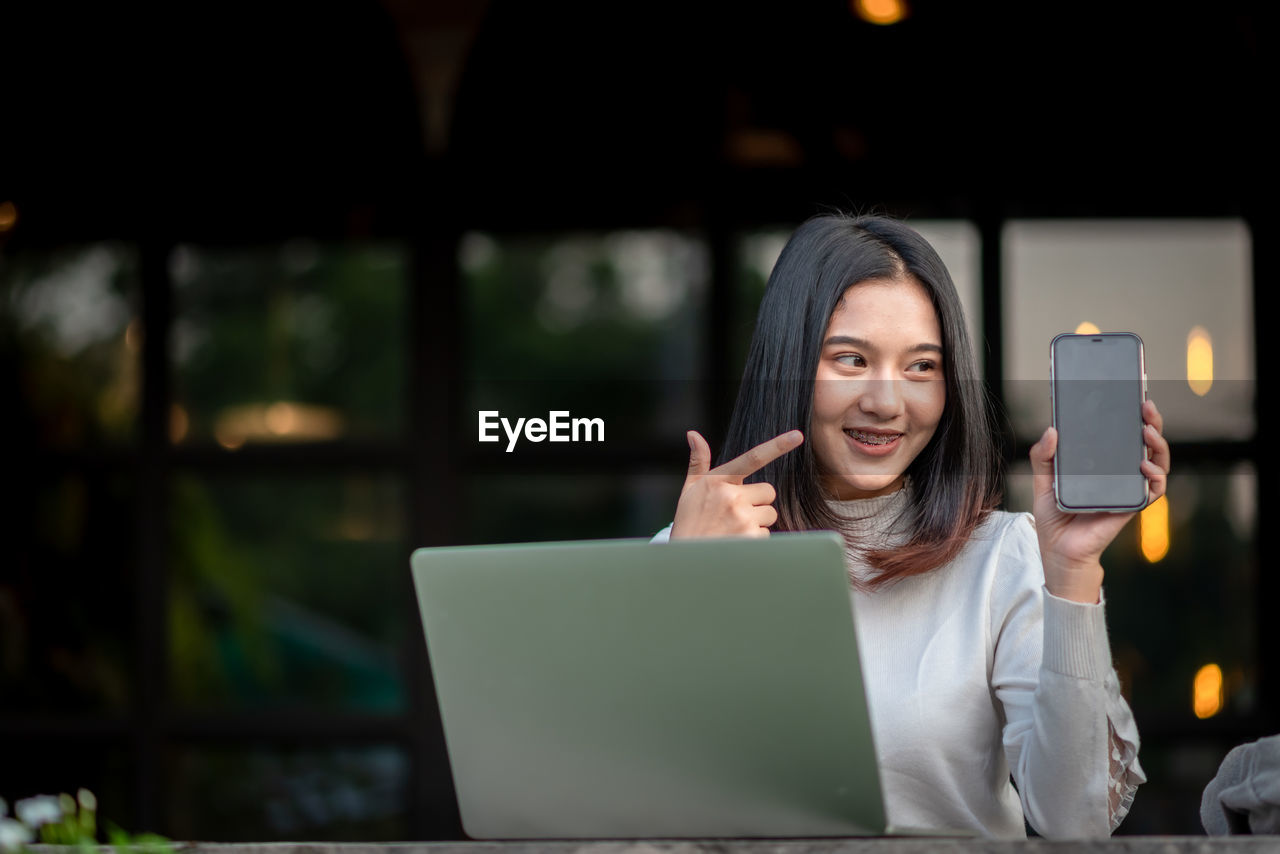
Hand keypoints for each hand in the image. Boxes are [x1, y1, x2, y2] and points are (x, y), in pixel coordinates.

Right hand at [670, 429, 803, 538]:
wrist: (685, 558)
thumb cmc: (689, 521)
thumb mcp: (689, 490)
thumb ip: (698, 462)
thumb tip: (694, 435)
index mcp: (718, 480)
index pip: (753, 458)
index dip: (777, 446)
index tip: (797, 435)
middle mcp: (732, 496)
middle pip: (768, 492)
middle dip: (758, 502)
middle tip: (735, 513)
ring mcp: (742, 517)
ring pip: (770, 514)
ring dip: (758, 521)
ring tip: (733, 529)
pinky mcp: (750, 537)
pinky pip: (767, 534)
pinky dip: (755, 539)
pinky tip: (736, 541)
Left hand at [1029, 399, 1170, 602]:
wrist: (1058, 550)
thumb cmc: (1054, 517)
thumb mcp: (1044, 480)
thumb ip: (1043, 456)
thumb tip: (1052, 430)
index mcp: (1101, 464)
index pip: (1121, 435)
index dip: (1131, 416)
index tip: (1131, 396)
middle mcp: (1119, 473)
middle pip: (1144, 444)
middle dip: (1151, 423)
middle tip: (1146, 406)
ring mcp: (1127, 489)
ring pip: (1157, 463)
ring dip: (1158, 446)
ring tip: (1147, 432)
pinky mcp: (1131, 506)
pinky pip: (1153, 491)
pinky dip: (1155, 477)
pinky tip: (1145, 466)